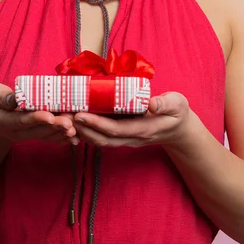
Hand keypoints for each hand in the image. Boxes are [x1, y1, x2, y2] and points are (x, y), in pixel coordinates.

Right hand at [0, 83, 78, 145]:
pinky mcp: (37, 135)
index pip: (21, 121)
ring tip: (74, 128)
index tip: (49, 116)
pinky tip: (75, 136)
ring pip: (46, 136)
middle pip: (38, 130)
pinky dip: (63, 138)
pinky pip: (50, 138)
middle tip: (68, 122)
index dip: (35, 118)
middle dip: (54, 126)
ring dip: (61, 133)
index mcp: (5, 121)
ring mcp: (28, 135)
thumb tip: (15, 97)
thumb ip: (2, 98)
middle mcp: (18, 131)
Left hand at [73, 92, 196, 147]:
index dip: (97, 124)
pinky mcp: (122, 135)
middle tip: (64, 116)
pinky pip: (102, 136)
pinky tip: (76, 120)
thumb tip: (152, 103)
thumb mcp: (177, 104)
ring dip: (82, 131)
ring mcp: (126, 138)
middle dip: (82, 129)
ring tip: (65, 118)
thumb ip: (165, 104)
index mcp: (144, 129)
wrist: (179, 129)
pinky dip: (87, 130)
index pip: (116, 130)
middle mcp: (132, 137)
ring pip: (100, 140)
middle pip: (103, 138)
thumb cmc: (177, 113)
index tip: (80, 114)